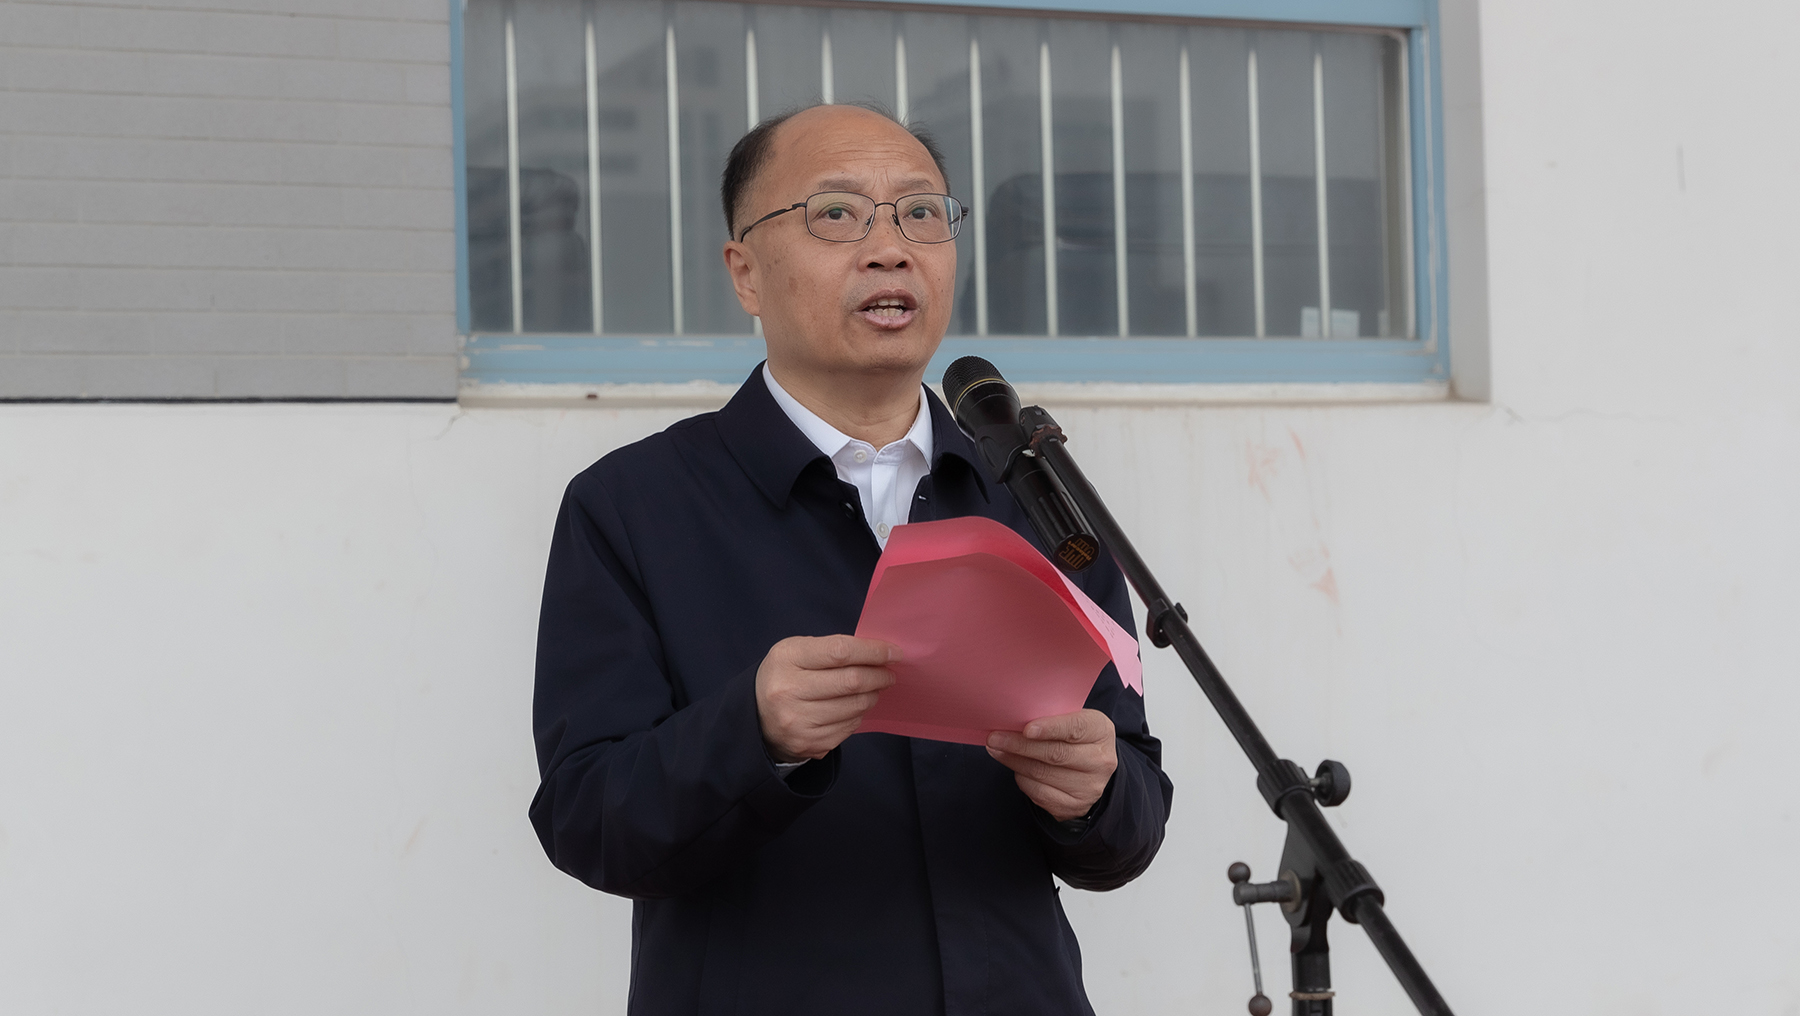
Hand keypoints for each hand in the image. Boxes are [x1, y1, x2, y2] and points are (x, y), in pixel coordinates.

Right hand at [755, 635, 899, 762]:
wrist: (757, 717)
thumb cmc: (786, 675)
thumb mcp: (797, 651)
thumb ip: (832, 649)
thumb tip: (879, 654)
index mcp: (787, 659)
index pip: (840, 652)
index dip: (873, 651)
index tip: (894, 652)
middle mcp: (788, 691)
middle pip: (852, 682)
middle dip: (879, 676)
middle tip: (888, 673)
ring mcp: (798, 722)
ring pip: (855, 707)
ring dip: (872, 696)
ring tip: (873, 689)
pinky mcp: (809, 744)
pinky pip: (849, 727)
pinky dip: (858, 715)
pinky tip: (854, 707)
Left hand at [985, 709, 1116, 821]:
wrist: (1093, 767)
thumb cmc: (1075, 736)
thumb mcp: (1073, 719)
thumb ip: (1052, 717)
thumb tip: (1015, 718)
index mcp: (1101, 731)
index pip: (1075, 728)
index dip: (1050, 728)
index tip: (1026, 729)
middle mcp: (1100, 761)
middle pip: (1055, 754)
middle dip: (1019, 745)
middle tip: (995, 738)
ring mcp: (1089, 787)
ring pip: (1042, 774)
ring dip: (1013, 761)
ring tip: (996, 749)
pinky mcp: (1074, 806)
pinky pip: (1039, 793)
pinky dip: (1021, 778)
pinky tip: (1013, 767)